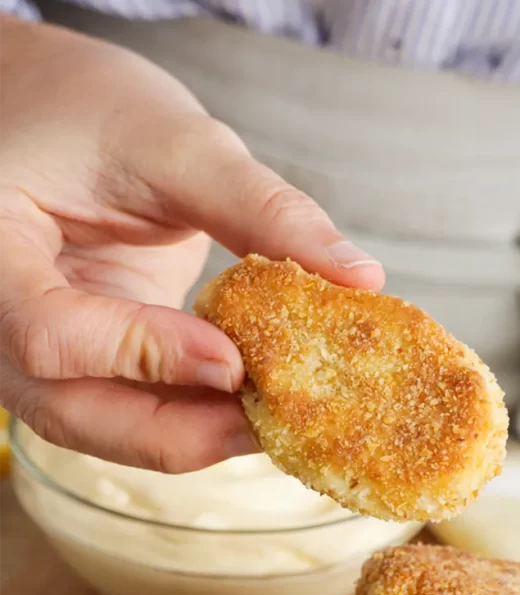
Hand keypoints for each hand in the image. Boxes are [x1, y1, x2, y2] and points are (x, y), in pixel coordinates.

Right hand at [0, 17, 383, 471]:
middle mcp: (1, 314)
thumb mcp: (173, 141)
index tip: (235, 360)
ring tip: (273, 418)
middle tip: (269, 424)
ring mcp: (38, 348)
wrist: (57, 116)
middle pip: (71, 410)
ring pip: (102, 427)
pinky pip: (130, 410)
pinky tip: (252, 403)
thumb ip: (259, 209)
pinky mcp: (85, 360)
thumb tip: (359, 277)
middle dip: (178, 432)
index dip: (143, 355)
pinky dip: (191, 416)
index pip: (50, 333)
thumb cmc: (92, 109)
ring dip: (191, 435)